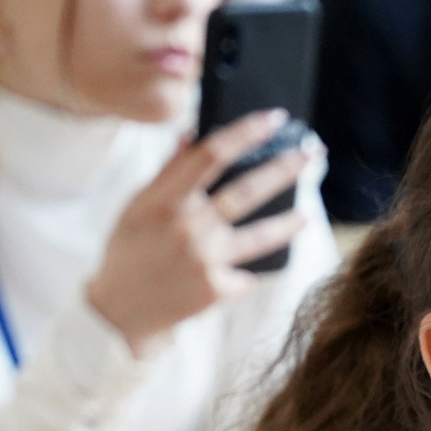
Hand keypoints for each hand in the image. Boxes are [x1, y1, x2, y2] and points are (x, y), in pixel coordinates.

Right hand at [84, 109, 313, 350]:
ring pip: (260, 236)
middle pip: (246, 191)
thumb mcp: (137, 206)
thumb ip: (167, 173)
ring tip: (307, 215)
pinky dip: (244, 273)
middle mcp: (188, 226)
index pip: (212, 154)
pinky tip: (238, 275)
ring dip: (288, 224)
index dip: (246, 133)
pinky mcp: (216, 289)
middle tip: (311, 154)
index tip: (274, 119)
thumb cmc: (128, 252)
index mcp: (166, 199)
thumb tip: (191, 136)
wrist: (118, 311)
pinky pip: (245, 275)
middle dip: (284, 169)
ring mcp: (205, 258)